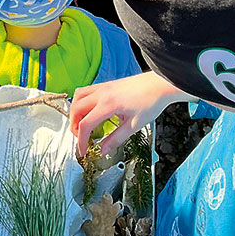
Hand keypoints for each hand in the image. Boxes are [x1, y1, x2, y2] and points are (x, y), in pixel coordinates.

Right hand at [70, 72, 192, 156]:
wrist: (160, 84)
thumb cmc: (151, 102)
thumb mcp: (134, 126)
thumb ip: (116, 139)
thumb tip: (102, 151)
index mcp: (108, 104)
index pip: (85, 124)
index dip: (81, 140)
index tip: (83, 151)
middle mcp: (102, 93)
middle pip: (76, 109)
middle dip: (74, 126)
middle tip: (81, 139)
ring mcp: (103, 87)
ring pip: (78, 97)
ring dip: (75, 112)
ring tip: (82, 124)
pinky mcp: (107, 84)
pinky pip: (86, 91)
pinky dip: (82, 102)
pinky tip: (90, 111)